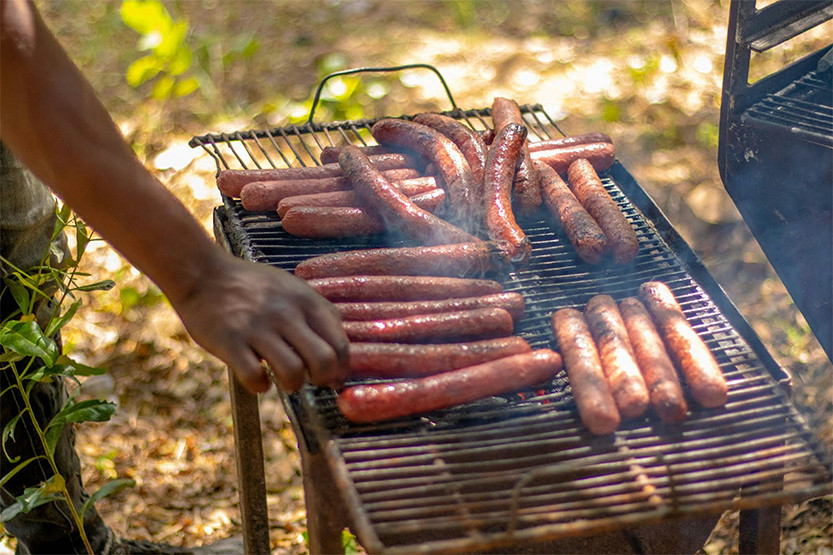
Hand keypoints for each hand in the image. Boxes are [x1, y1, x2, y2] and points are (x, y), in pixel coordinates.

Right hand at [171, 250, 349, 393]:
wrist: (202, 273)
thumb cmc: (250, 286)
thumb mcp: (292, 288)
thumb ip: (317, 314)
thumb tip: (339, 351)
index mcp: (305, 300)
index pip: (340, 343)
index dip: (341, 368)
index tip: (333, 378)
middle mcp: (285, 313)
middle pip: (324, 361)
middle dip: (322, 380)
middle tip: (311, 381)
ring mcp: (257, 327)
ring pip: (293, 372)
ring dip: (293, 384)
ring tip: (285, 380)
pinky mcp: (230, 341)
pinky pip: (255, 377)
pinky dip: (259, 385)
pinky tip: (257, 378)